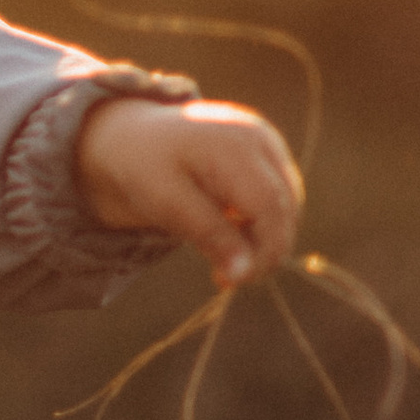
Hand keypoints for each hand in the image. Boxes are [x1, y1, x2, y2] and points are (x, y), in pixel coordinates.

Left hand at [74, 94, 303, 287]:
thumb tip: (245, 274)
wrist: (132, 137)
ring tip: (222, 260)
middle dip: (263, 251)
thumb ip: (207, 233)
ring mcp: (267, 142)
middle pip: (284, 207)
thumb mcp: (165, 201)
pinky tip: (230, 234)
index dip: (262, 250)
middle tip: (224, 279)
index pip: (269, 206)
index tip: (232, 282)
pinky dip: (261, 223)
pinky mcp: (267, 153)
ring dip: (264, 240)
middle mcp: (259, 138)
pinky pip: (279, 196)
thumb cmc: (143, 167)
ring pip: (288, 205)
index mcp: (233, 143)